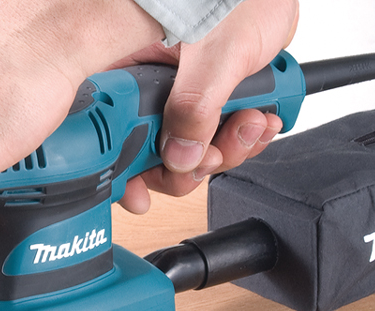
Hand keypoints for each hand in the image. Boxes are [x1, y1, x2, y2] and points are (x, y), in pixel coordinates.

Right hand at [116, 0, 298, 213]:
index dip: (128, 170)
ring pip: (193, 152)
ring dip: (228, 149)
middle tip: (214, 154)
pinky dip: (242, 139)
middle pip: (156, 154)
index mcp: (135, 69)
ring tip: (250, 122)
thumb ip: (195, 106)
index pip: (116, 134)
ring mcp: (182, 99)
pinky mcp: (210, 104)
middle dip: (191, 165)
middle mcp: (154, 88)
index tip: (141, 193)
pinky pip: (219, 139)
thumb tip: (179, 156)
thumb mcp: (216, 53)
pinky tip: (258, 120)